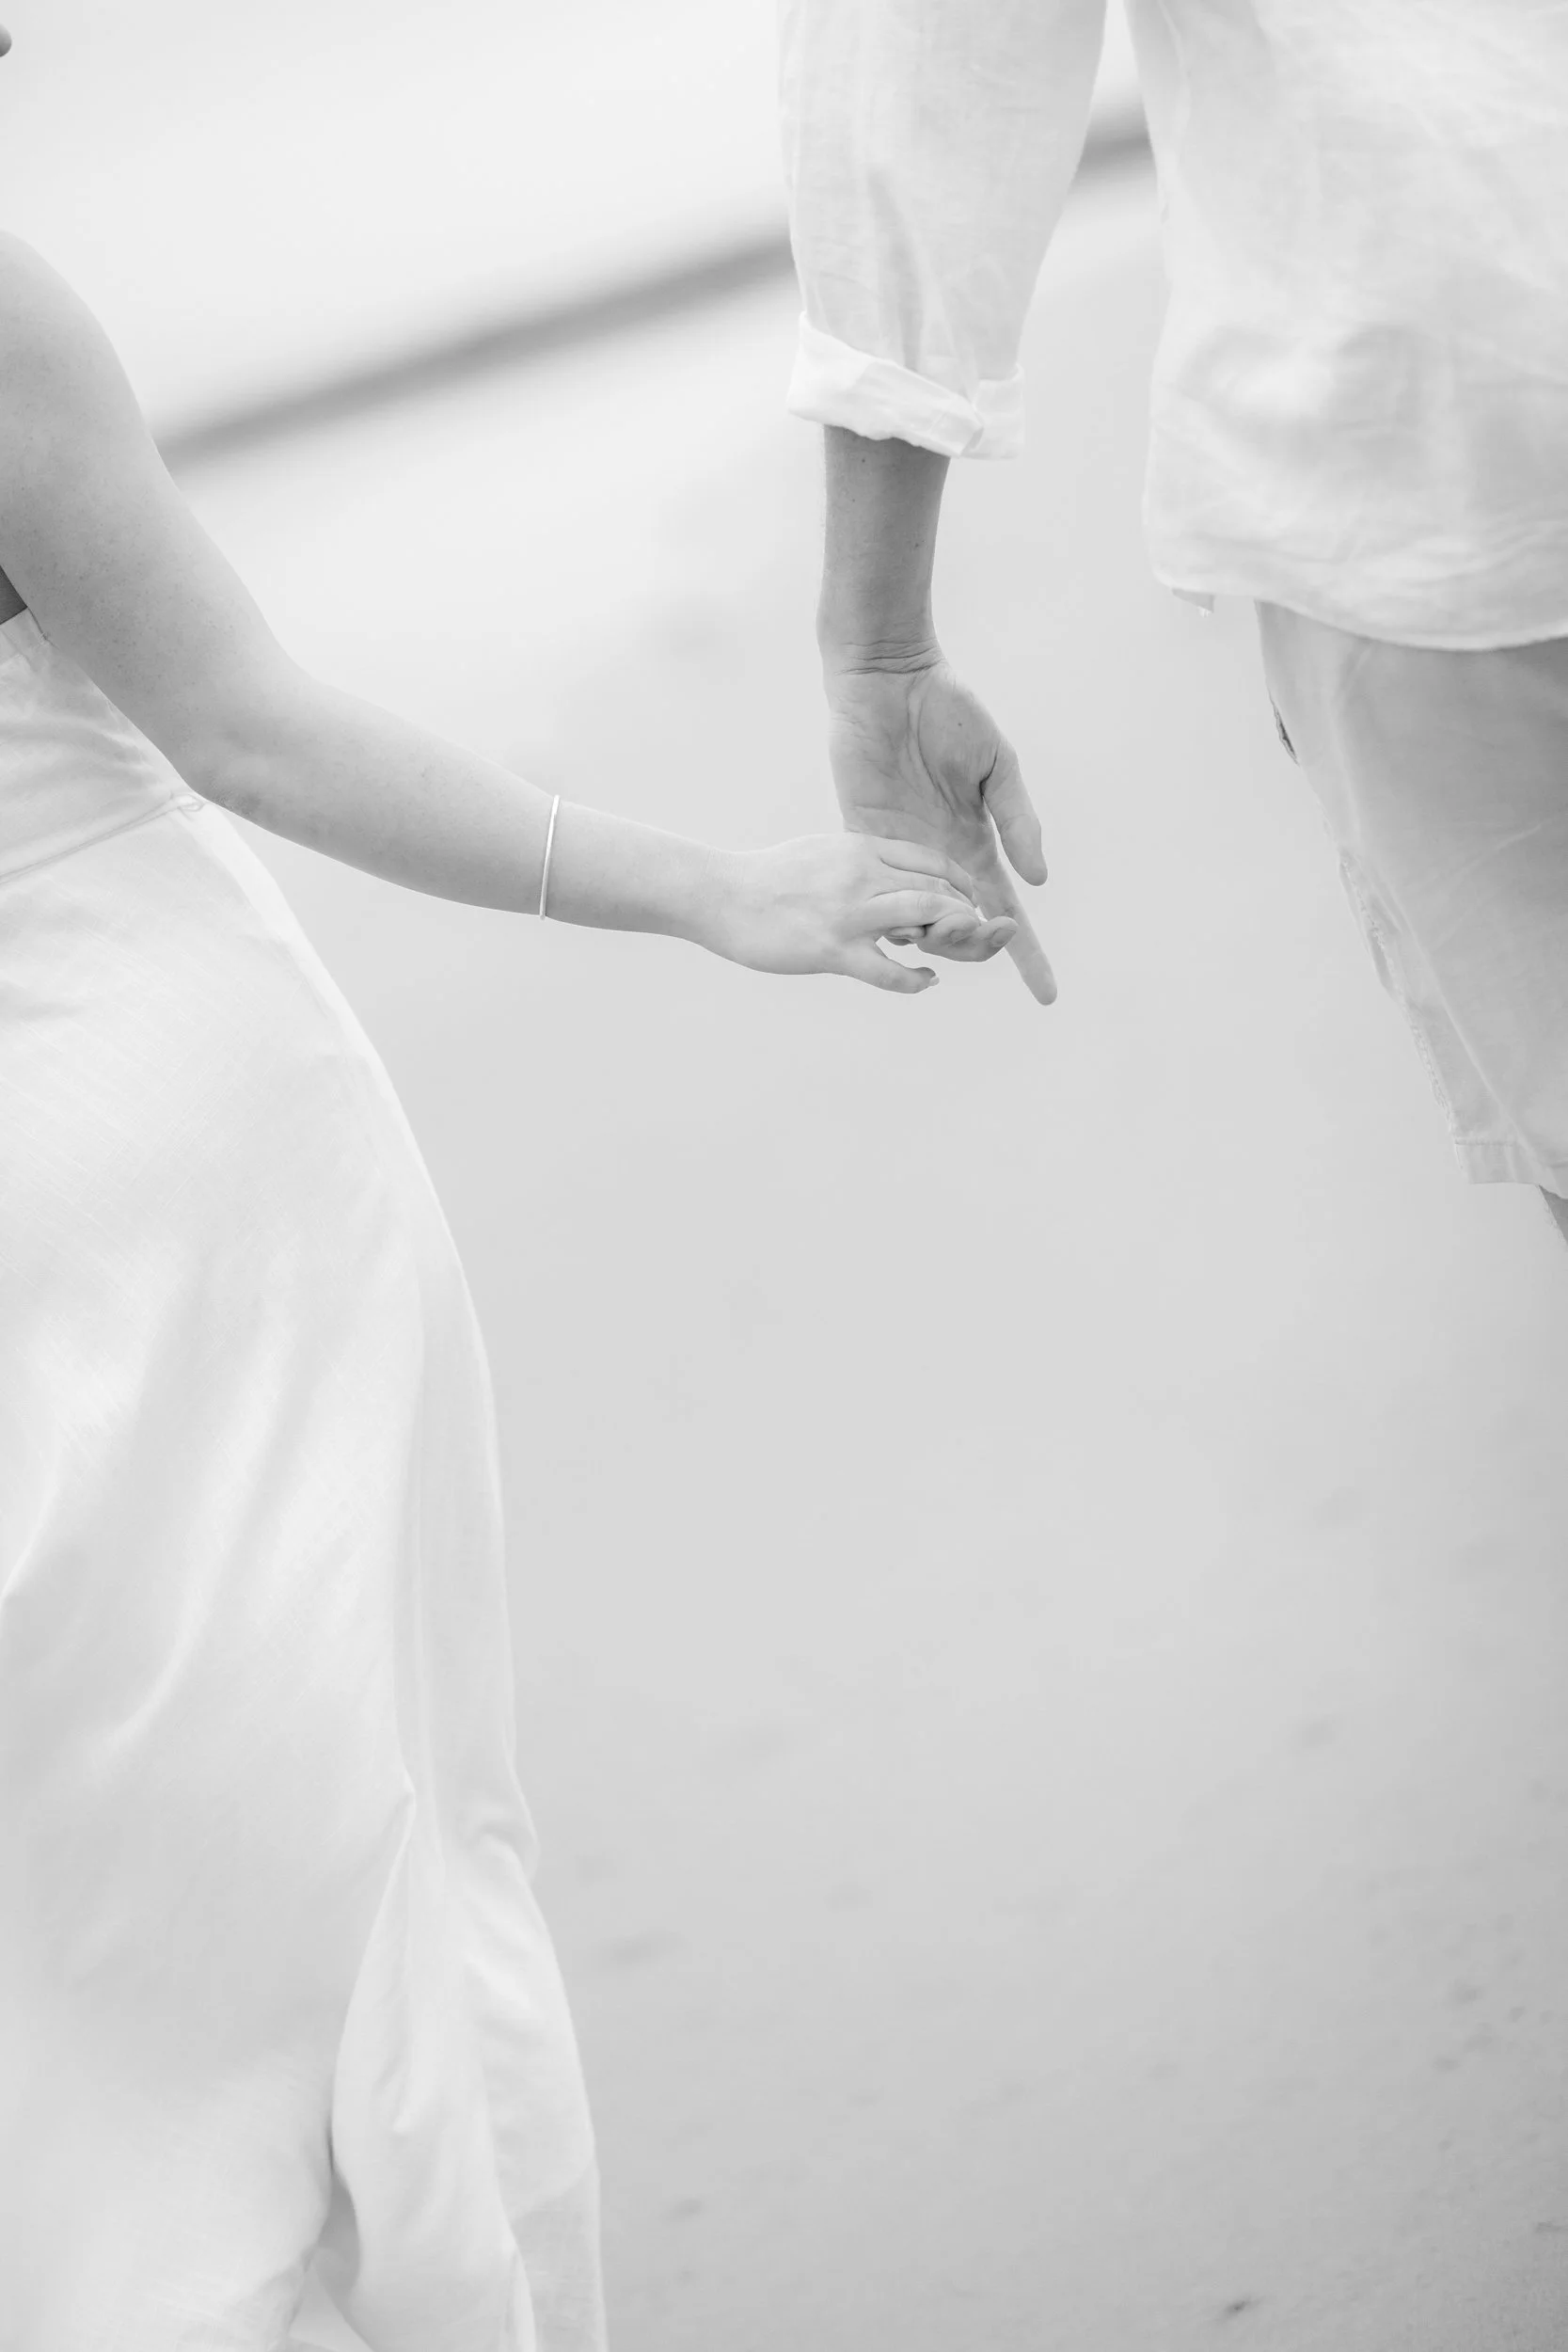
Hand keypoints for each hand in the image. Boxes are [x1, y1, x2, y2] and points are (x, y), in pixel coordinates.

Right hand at [710, 833, 1015, 994]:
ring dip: (952, 936)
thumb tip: (884, 871)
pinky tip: (925, 981)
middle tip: (976, 934)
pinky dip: (917, 980)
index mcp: (861, 848)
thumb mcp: (821, 854)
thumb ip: (859, 861)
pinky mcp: (832, 950)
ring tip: (952, 952)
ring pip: (927, 915)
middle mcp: (862, 874)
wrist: (720, 895)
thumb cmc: (768, 878)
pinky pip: (890, 971)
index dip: (961, 884)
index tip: (968, 902)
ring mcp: (849, 912)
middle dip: (967, 911)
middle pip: (939, 886)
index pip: (932, 859)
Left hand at [822, 655, 1054, 1003]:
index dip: (1026, 954)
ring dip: (938, 938)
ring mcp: (899, 856)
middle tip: (986, 939)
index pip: (1005, 913)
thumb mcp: (996, 763)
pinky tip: (902, 927)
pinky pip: (878, 895)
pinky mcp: (862, 842)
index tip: (1047, 995)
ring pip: (920, 924)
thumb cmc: (949, 712)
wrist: (889, 682)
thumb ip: (1017, 820)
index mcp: (976, 844)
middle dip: (979, 948)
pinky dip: (894, 917)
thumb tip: (1038, 879)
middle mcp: (939, 861)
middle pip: (962, 930)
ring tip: (946, 930)